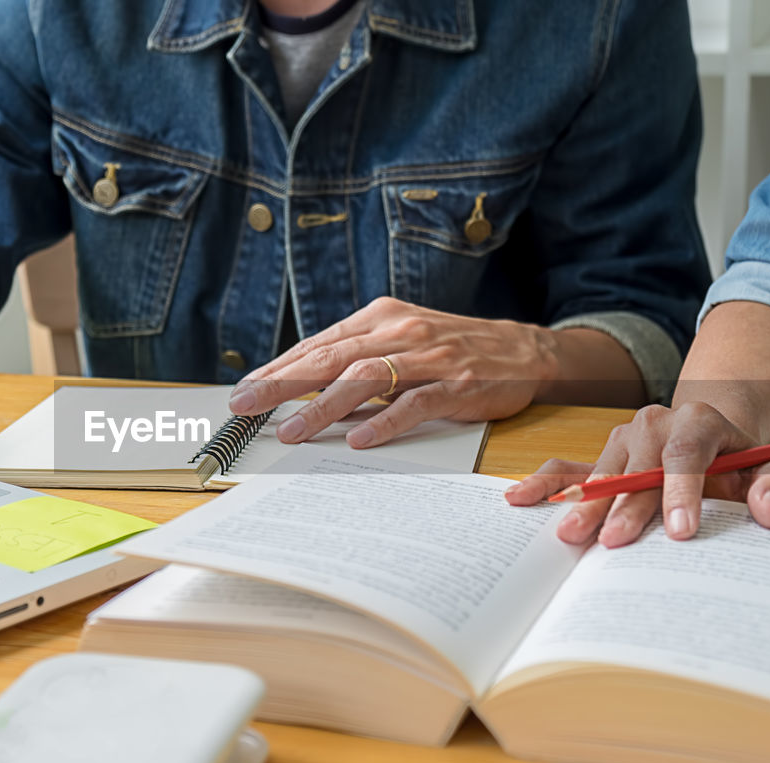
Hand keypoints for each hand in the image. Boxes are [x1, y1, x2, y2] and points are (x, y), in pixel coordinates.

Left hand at [228, 297, 555, 446]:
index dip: (279, 368)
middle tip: (247, 405)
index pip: (319, 344)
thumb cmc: (452, 348)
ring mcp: (430, 357)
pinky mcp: (459, 384)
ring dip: (324, 406)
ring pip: (366, 379)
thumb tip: (301, 386)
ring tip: (292, 430)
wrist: (524, 350)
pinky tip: (360, 438)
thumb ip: (357, 357)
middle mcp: (401, 331)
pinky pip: (417, 402)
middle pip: (331, 358)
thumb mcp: (400, 339)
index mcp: (381, 317)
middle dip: (283, 383)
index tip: (245, 390)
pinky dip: (387, 421)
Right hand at [504, 402, 769, 546]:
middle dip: (626, 507)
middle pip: (637, 466)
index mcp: (697, 420)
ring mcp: (621, 438)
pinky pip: (567, 467)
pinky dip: (544, 483)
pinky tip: (520, 498)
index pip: (687, 452)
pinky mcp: (600, 457)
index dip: (682, 491)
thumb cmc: (736, 461)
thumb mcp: (769, 468)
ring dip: (585, 506)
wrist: (708, 435)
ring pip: (601, 471)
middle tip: (615, 543)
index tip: (681, 531)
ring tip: (572, 536)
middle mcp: (654, 423)